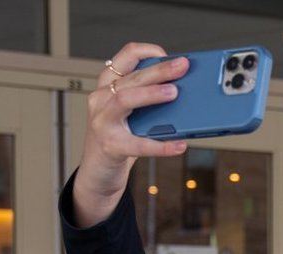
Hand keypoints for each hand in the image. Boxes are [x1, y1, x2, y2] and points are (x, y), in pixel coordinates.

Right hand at [71, 42, 191, 225]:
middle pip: (131, 78)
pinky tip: (179, 145)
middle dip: (158, 70)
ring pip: (125, 99)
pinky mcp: (110, 146)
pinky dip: (160, 145)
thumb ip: (147, 100)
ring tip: (174, 93)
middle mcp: (101, 100)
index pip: (124, 58)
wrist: (98, 172)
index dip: (146, 51)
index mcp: (108, 86)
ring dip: (151, 94)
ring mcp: (102, 122)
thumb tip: (184, 91)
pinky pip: (138, 145)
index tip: (167, 54)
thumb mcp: (130, 113)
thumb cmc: (119, 138)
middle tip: (182, 67)